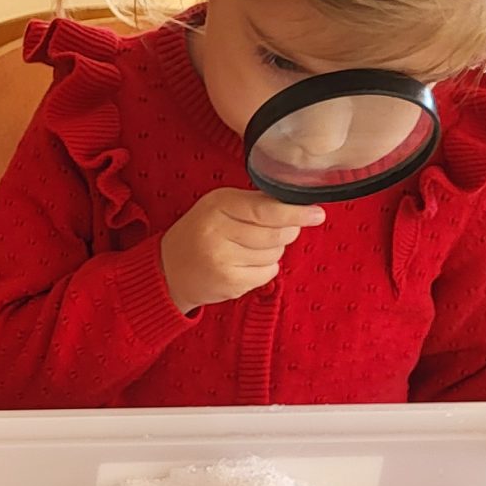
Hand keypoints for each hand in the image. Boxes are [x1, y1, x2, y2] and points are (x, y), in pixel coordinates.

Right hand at [158, 190, 326, 312]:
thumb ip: (253, 203)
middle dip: (286, 232)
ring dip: (272, 251)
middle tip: (273, 232)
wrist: (168, 271)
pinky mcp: (229, 283)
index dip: (296, 213)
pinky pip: (268, 273)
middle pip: (277, 233)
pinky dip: (264, 269)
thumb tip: (297, 206)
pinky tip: (245, 265)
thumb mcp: (218, 207)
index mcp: (217, 205)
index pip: (267, 210)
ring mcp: (223, 260)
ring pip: (275, 253)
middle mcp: (217, 231)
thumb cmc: (200, 234)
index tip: (317, 214)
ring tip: (248, 250)